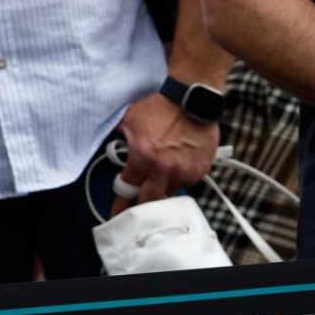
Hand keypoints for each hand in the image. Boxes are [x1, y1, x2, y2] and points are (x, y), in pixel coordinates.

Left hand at [113, 91, 218, 214]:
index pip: (128, 188)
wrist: (190, 99)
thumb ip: (119, 139)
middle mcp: (165, 168)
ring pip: (170, 192)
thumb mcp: (128, 121)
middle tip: (136, 214)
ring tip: (158, 179)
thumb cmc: (158, 107)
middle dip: (142, 209)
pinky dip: (179, 178)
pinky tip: (175, 167)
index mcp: (143, 157)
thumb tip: (113, 149)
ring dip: (162, 188)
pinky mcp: (201, 169)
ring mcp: (185, 171)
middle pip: (151, 201)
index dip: (121, 202)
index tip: (117, 214)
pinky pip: (187, 182)